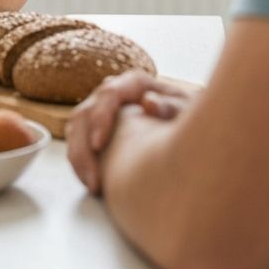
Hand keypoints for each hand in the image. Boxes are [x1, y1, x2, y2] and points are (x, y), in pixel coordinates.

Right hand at [66, 70, 190, 195]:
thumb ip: (173, 106)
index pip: (108, 93)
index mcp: (134, 83)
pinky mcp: (96, 128)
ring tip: (92, 186)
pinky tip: (92, 184)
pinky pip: (78, 142)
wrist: (192, 126)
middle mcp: (113, 93)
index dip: (99, 117)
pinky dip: (80, 162)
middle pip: (85, 113)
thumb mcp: (188, 110)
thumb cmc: (189, 117)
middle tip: (93, 179)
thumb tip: (149, 103)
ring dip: (78, 158)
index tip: (98, 145)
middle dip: (83, 147)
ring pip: (76, 129)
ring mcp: (101, 110)